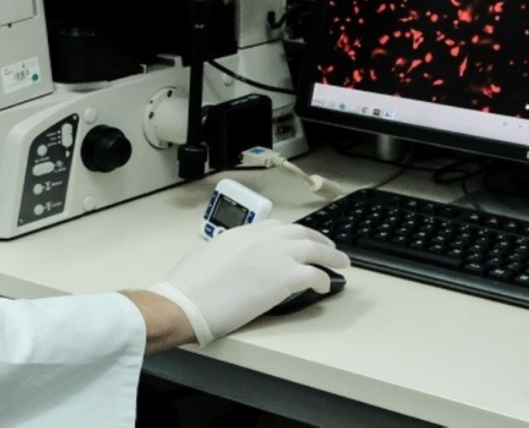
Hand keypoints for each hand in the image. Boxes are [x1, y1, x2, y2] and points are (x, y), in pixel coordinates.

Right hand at [148, 219, 349, 345]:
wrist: (187, 302)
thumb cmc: (188, 287)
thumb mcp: (207, 257)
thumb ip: (226, 254)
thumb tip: (233, 264)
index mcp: (238, 233)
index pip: (273, 226)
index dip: (290, 233)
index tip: (296, 239)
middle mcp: (259, 239)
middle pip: (298, 232)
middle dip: (317, 238)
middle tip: (328, 247)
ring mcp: (273, 256)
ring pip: (313, 247)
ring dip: (330, 254)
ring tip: (341, 262)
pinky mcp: (284, 278)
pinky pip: (314, 274)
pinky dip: (323, 279)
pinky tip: (325, 286)